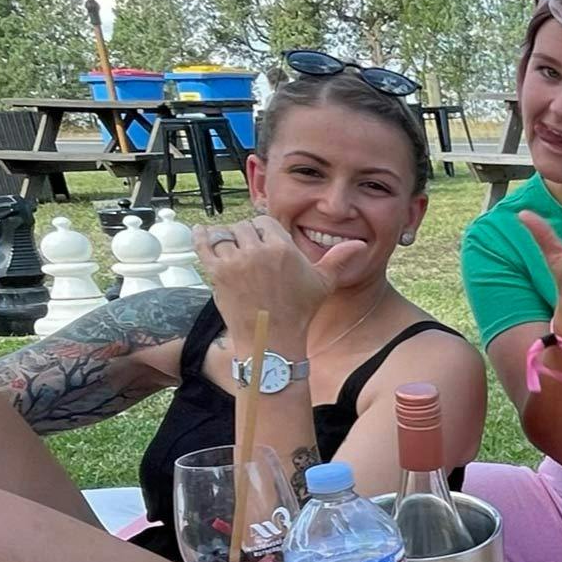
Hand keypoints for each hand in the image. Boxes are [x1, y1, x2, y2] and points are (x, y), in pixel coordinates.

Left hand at [194, 216, 355, 348]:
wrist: (272, 339)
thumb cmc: (299, 312)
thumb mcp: (323, 283)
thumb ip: (338, 258)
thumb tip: (360, 244)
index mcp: (283, 247)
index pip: (264, 222)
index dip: (262, 231)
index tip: (263, 244)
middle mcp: (258, 250)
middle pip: (243, 227)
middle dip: (245, 237)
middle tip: (248, 253)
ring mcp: (235, 261)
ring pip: (224, 234)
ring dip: (225, 240)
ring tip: (230, 251)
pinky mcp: (217, 272)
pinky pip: (204, 244)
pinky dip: (201, 236)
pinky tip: (202, 233)